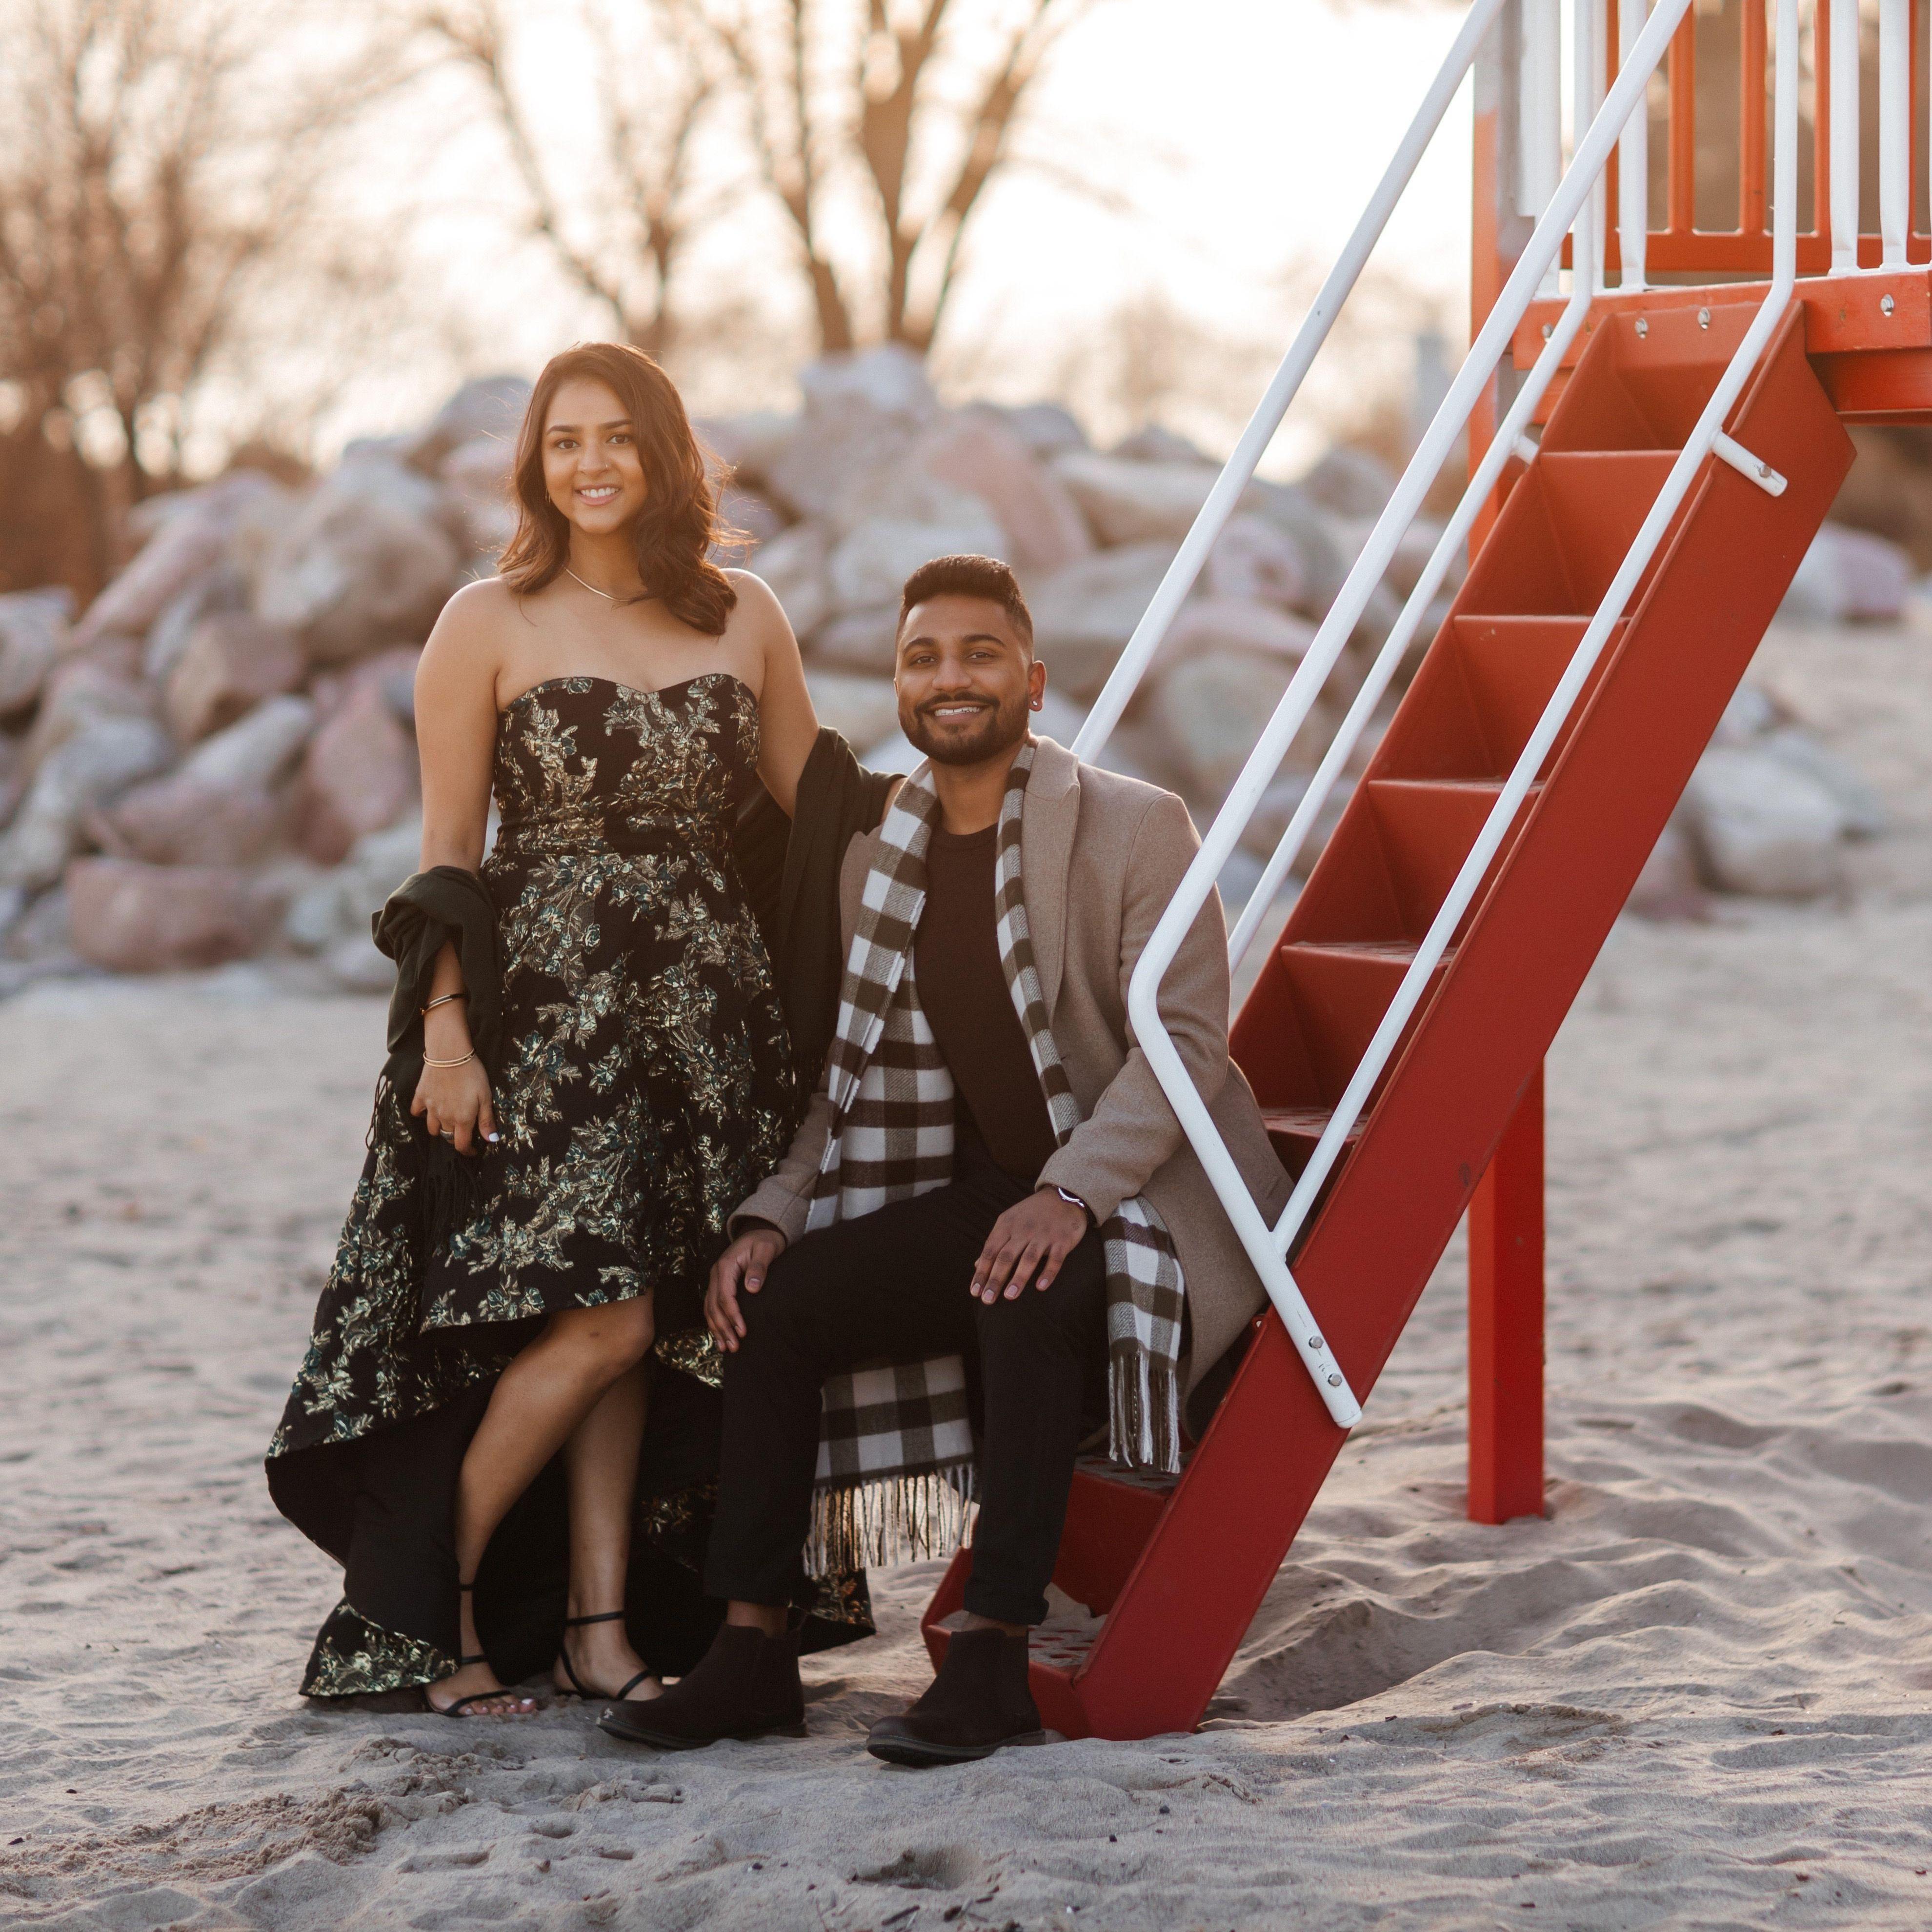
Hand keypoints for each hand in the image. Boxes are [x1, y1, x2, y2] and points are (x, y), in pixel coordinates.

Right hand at [411, 1055, 496, 1154]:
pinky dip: (421, 1115)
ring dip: (440, 1129)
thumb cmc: (472, 1073)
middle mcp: (444, 1117)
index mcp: (462, 1119)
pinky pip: (416, 1112)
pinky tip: (428, 1110)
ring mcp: (430, 1107)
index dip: (467, 1151)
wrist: (449, 1054)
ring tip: (447, 1122)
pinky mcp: (420, 1096)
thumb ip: (486, 1120)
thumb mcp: (486, 1096)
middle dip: (456, 1138)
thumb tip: (492, 1140)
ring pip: (432, 1128)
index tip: (473, 1151)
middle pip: (447, 1137)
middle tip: (463, 1131)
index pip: (461, 1145)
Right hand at [706, 1227, 785, 1351]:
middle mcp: (716, 1274)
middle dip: (723, 1328)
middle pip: (714, 1306)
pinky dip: (714, 1322)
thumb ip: (759, 1267)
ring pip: (710, 1308)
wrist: (760, 1231)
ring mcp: (715, 1280)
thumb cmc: (765, 1241)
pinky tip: (720, 1337)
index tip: (743, 1332)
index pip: (725, 1296)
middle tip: (734, 1347)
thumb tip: (752, 1288)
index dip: (733, 1316)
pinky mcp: (719, 1284)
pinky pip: (712, 1306)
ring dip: (717, 1329)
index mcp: (725, 1266)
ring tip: (726, 1347)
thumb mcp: (766, 1249)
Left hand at [970, 1188, 1089, 1302]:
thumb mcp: (1009, 1222)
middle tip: (987, 1299)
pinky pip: (1055, 1259)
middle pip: (1006, 1257)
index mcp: (1006, 1225)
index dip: (982, 1272)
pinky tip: (1040, 1287)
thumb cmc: (1031, 1213)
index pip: (990, 1251)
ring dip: (1018, 1278)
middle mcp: (1023, 1230)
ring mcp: (1043, 1235)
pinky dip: (1048, 1273)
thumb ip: (995, 1243)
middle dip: (995, 1279)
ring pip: (1028, 1258)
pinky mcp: (1062, 1240)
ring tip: (1009, 1296)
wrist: (1063, 1196)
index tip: (975, 1291)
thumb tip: (976, 1265)